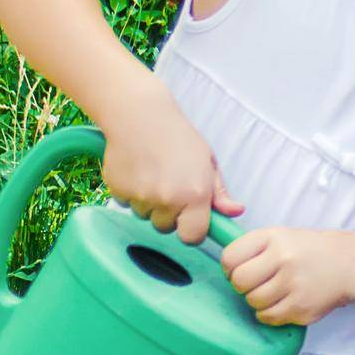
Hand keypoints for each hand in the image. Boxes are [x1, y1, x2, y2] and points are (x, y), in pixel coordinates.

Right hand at [98, 87, 243, 244]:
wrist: (140, 117)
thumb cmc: (178, 137)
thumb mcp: (208, 162)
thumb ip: (220, 192)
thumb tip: (236, 212)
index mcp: (195, 195)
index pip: (192, 237)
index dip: (192, 230)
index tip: (191, 219)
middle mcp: (168, 200)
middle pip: (166, 228)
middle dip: (169, 214)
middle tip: (171, 186)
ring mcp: (141, 197)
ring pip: (145, 216)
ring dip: (149, 204)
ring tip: (154, 174)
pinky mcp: (118, 191)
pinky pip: (126, 205)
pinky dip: (131, 194)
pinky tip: (138, 171)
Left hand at [220, 226, 354, 326]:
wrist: (348, 265)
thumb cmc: (309, 251)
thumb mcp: (281, 236)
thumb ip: (252, 248)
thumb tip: (225, 269)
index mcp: (274, 237)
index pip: (230, 257)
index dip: (230, 267)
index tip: (240, 269)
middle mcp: (284, 259)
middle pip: (240, 282)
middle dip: (243, 286)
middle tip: (256, 283)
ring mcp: (294, 285)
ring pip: (253, 302)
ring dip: (258, 300)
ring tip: (273, 291)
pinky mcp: (301, 308)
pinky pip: (268, 317)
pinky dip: (269, 313)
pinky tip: (281, 302)